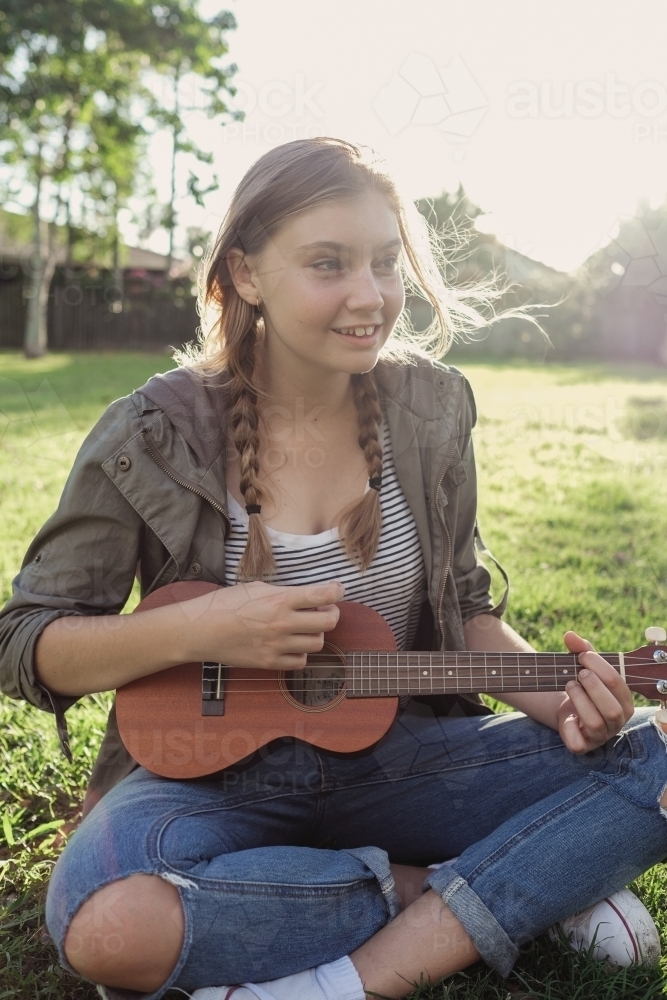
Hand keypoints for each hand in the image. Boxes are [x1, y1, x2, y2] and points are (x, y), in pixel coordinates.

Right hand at [177, 580, 344, 670]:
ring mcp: (277, 646)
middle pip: (329, 622)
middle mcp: (283, 623)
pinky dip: (300, 654)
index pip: (324, 594)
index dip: (337, 591)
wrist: (201, 630)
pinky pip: (300, 662)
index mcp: (280, 599)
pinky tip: (290, 645)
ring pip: (317, 643)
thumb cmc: (226, 604)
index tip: (337, 589)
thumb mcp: (257, 588)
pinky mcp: (269, 663)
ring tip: (302, 627)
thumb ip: (285, 593)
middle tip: (323, 609)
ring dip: (314, 633)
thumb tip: (308, 597)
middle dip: (331, 613)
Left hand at [556, 631, 633, 753]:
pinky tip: (566, 716)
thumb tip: (570, 635)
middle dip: (593, 686)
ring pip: (595, 723)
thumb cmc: (583, 686)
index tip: (583, 656)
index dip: (599, 666)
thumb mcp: (583, 666)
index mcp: (625, 700)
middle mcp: (617, 720)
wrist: (567, 709)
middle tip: (579, 673)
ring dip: (580, 700)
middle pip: (612, 708)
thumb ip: (580, 649)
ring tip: (570, 685)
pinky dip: (570, 729)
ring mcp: (601, 735)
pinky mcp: (583, 745)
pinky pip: (579, 743)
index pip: (617, 683)